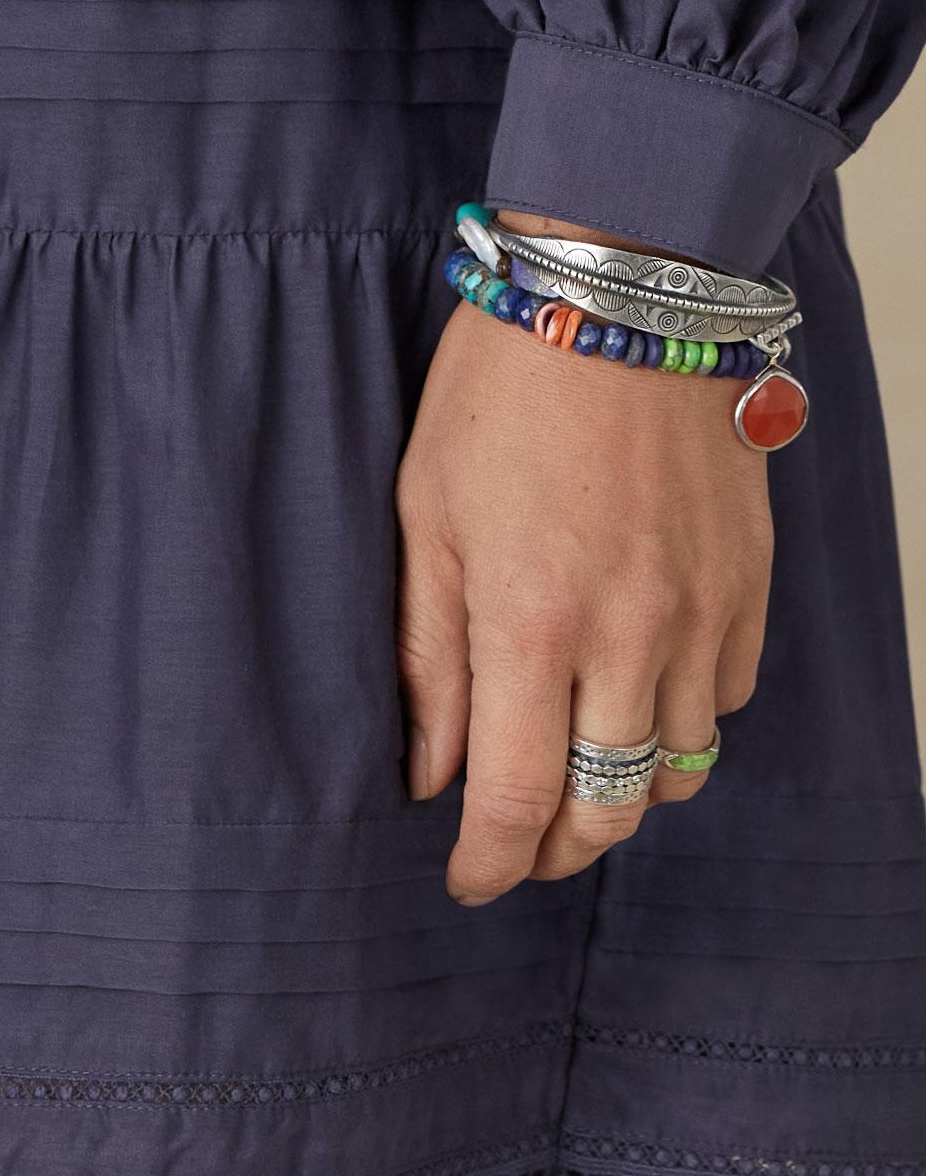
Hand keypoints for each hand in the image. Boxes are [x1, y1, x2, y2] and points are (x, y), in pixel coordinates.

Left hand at [396, 212, 772, 903]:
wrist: (620, 293)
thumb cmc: (496, 400)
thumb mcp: (425, 523)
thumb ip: (427, 658)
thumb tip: (427, 773)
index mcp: (528, 623)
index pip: (518, 798)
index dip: (489, 862)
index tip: (465, 881)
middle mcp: (628, 635)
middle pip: (608, 811)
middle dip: (556, 853)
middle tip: (515, 851)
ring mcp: (702, 613)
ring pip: (675, 769)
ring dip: (620, 801)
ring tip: (572, 785)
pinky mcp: (750, 584)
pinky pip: (726, 702)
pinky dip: (678, 729)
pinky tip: (631, 706)